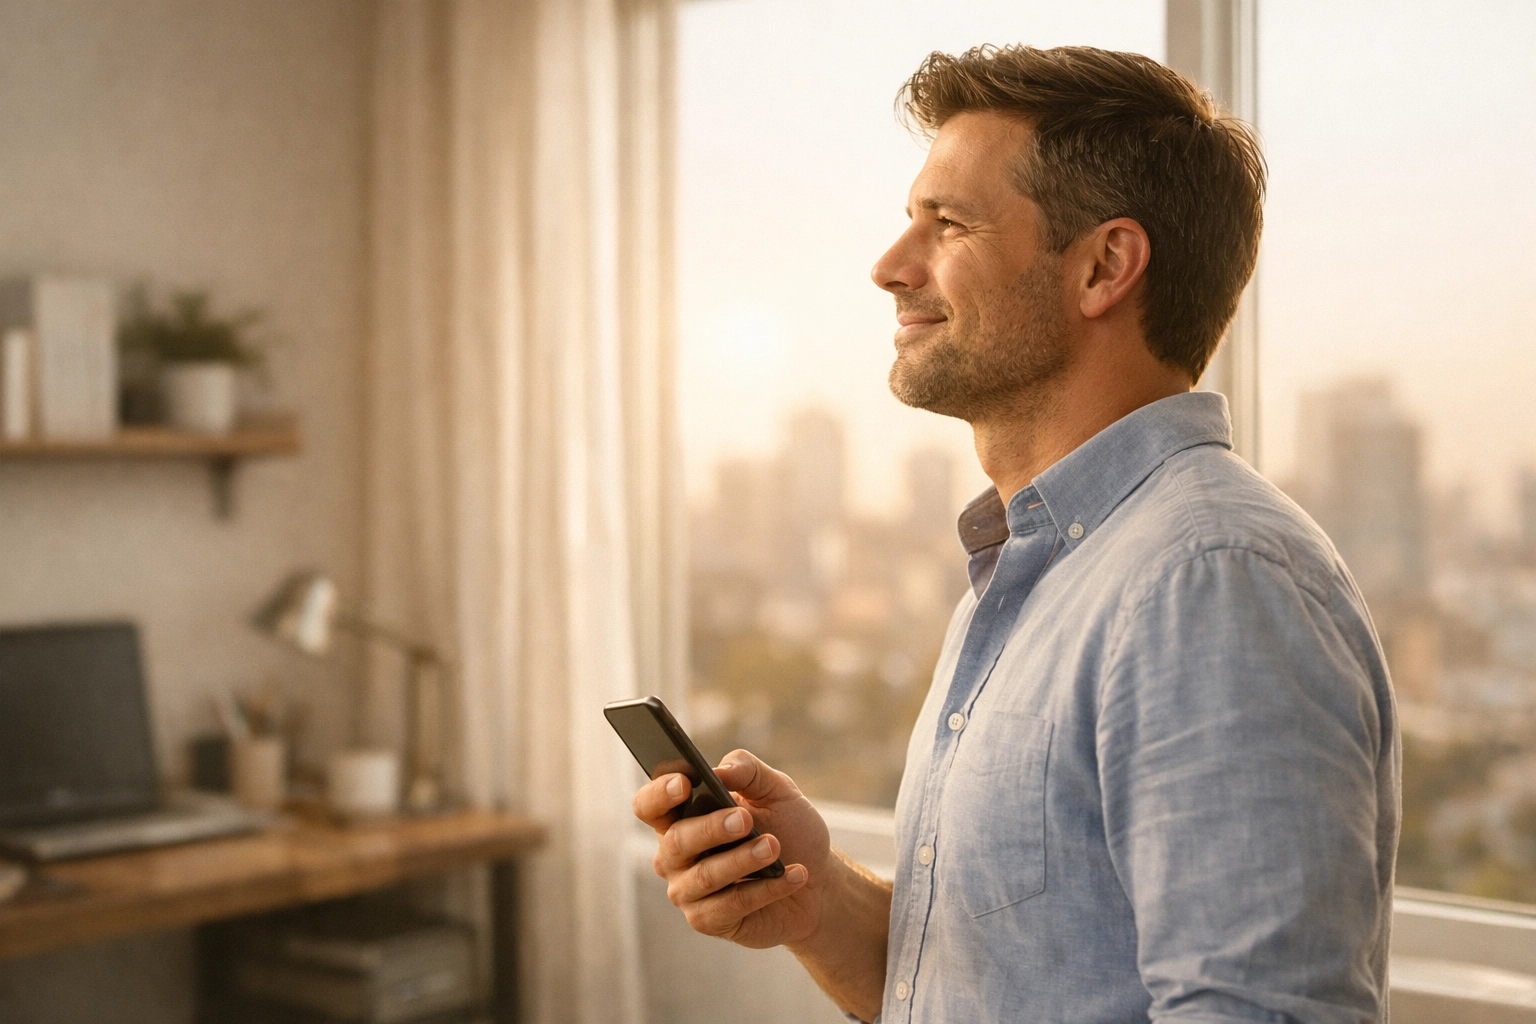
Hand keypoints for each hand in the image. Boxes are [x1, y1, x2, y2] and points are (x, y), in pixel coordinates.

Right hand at [633, 749, 832, 948]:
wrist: (818, 883)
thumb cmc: (790, 831)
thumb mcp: (777, 791)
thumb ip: (748, 771)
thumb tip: (721, 770)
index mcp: (682, 817)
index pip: (649, 805)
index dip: (659, 794)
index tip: (685, 784)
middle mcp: (675, 855)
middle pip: (676, 841)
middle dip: (711, 828)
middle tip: (745, 820)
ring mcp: (688, 891)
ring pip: (705, 876)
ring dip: (742, 860)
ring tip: (774, 847)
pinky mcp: (708, 921)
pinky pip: (731, 905)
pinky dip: (767, 888)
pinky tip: (795, 875)